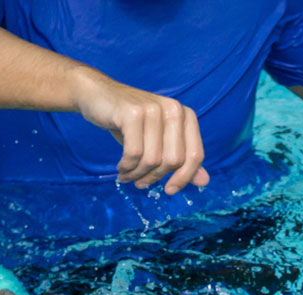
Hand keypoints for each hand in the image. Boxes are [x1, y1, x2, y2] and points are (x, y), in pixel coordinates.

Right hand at [70, 69, 209, 194]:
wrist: (97, 96)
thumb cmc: (132, 124)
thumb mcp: (159, 142)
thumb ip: (183, 161)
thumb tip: (204, 182)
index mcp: (186, 116)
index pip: (195, 155)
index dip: (184, 178)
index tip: (169, 191)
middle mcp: (174, 110)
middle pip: (174, 160)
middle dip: (155, 177)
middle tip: (140, 182)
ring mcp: (154, 109)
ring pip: (152, 159)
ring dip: (137, 174)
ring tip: (127, 176)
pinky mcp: (132, 113)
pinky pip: (134, 153)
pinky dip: (126, 167)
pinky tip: (121, 168)